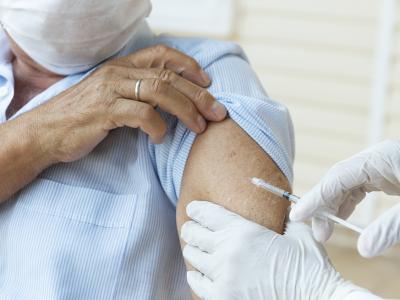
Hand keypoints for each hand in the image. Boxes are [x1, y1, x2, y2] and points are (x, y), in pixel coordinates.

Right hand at [29, 44, 226, 161]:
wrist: (45, 133)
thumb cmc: (82, 118)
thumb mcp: (110, 98)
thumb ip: (136, 94)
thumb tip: (169, 102)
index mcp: (120, 67)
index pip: (161, 55)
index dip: (188, 65)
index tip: (207, 82)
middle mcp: (117, 73)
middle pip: (168, 76)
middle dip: (199, 94)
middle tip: (218, 112)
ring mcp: (110, 91)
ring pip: (160, 91)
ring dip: (186, 110)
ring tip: (199, 127)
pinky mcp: (104, 111)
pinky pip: (141, 115)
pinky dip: (158, 128)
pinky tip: (161, 139)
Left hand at [181, 201, 376, 299]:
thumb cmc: (309, 266)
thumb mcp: (298, 233)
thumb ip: (285, 216)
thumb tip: (282, 206)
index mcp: (244, 231)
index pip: (207, 213)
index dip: (196, 209)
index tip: (192, 208)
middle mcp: (228, 251)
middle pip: (193, 233)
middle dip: (191, 228)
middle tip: (191, 228)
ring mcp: (224, 276)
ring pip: (193, 257)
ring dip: (194, 251)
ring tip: (198, 249)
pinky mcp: (223, 297)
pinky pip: (196, 283)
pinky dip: (196, 275)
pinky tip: (199, 272)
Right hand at [290, 140, 399, 256]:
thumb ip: (391, 228)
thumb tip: (364, 250)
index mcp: (381, 159)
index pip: (337, 177)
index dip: (316, 198)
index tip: (299, 216)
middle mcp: (377, 158)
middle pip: (338, 179)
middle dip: (324, 204)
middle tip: (319, 233)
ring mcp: (382, 163)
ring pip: (347, 182)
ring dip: (334, 204)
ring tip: (328, 228)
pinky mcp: (388, 171)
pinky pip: (359, 185)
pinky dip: (348, 201)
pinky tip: (344, 215)